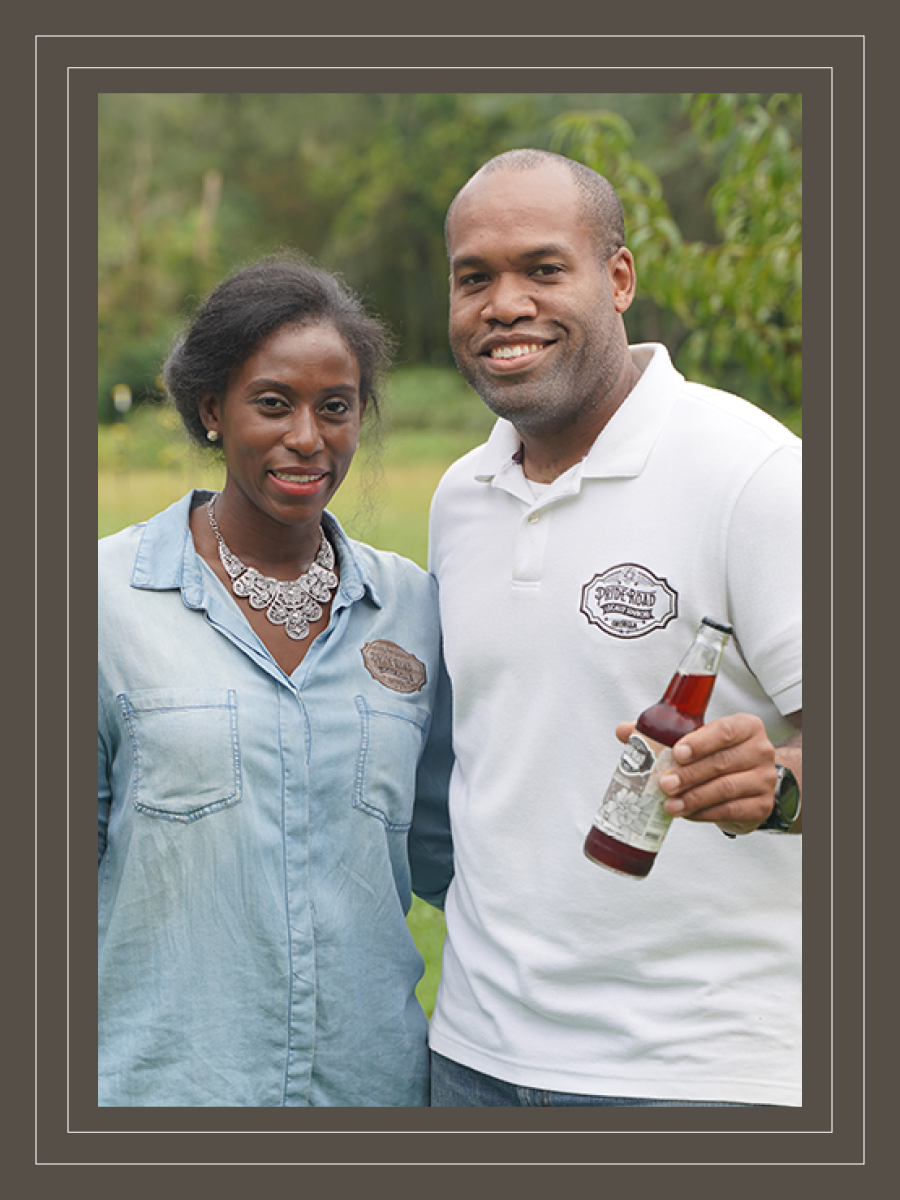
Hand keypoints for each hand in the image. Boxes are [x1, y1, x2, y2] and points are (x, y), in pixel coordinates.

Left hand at [615, 713, 777, 834]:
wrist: (750, 783)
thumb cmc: (719, 756)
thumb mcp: (696, 740)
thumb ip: (661, 733)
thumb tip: (624, 731)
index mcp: (745, 727)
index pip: (725, 731)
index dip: (700, 742)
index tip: (676, 753)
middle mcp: (760, 750)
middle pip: (722, 762)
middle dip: (688, 775)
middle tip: (664, 784)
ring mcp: (764, 780)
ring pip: (726, 789)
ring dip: (693, 798)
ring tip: (670, 804)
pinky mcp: (761, 805)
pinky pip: (730, 810)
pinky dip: (704, 813)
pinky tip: (687, 813)